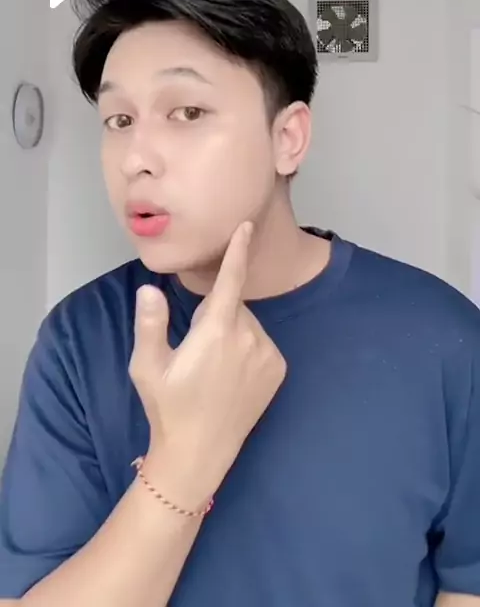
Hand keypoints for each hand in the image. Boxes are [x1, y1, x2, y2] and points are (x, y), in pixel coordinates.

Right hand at [129, 222, 286, 507]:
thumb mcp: (147, 366)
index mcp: (216, 331)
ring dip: (232, 333)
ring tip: (212, 370)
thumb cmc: (168, 407)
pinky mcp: (278, 369)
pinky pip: (261, 343)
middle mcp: (249, 337)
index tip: (246, 225)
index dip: (236, 250)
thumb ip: (150, 323)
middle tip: (194, 351)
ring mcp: (267, 354)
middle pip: (231, 307)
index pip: (229, 280)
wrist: (200, 453)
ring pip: (247, 325)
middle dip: (214, 317)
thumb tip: (149, 288)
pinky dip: (248, 349)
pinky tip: (231, 376)